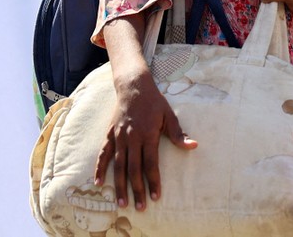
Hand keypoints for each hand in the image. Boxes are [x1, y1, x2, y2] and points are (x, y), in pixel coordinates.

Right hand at [94, 17, 196, 210]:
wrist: (134, 86)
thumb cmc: (155, 102)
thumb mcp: (169, 115)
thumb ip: (179, 133)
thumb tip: (193, 146)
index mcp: (148, 134)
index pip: (151, 164)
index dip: (153, 182)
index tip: (155, 197)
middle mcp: (132, 138)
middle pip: (133, 169)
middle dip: (137, 189)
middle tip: (139, 207)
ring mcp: (119, 136)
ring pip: (118, 165)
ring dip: (119, 185)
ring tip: (121, 202)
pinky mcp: (110, 134)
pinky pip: (103, 153)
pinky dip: (100, 168)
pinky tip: (98, 182)